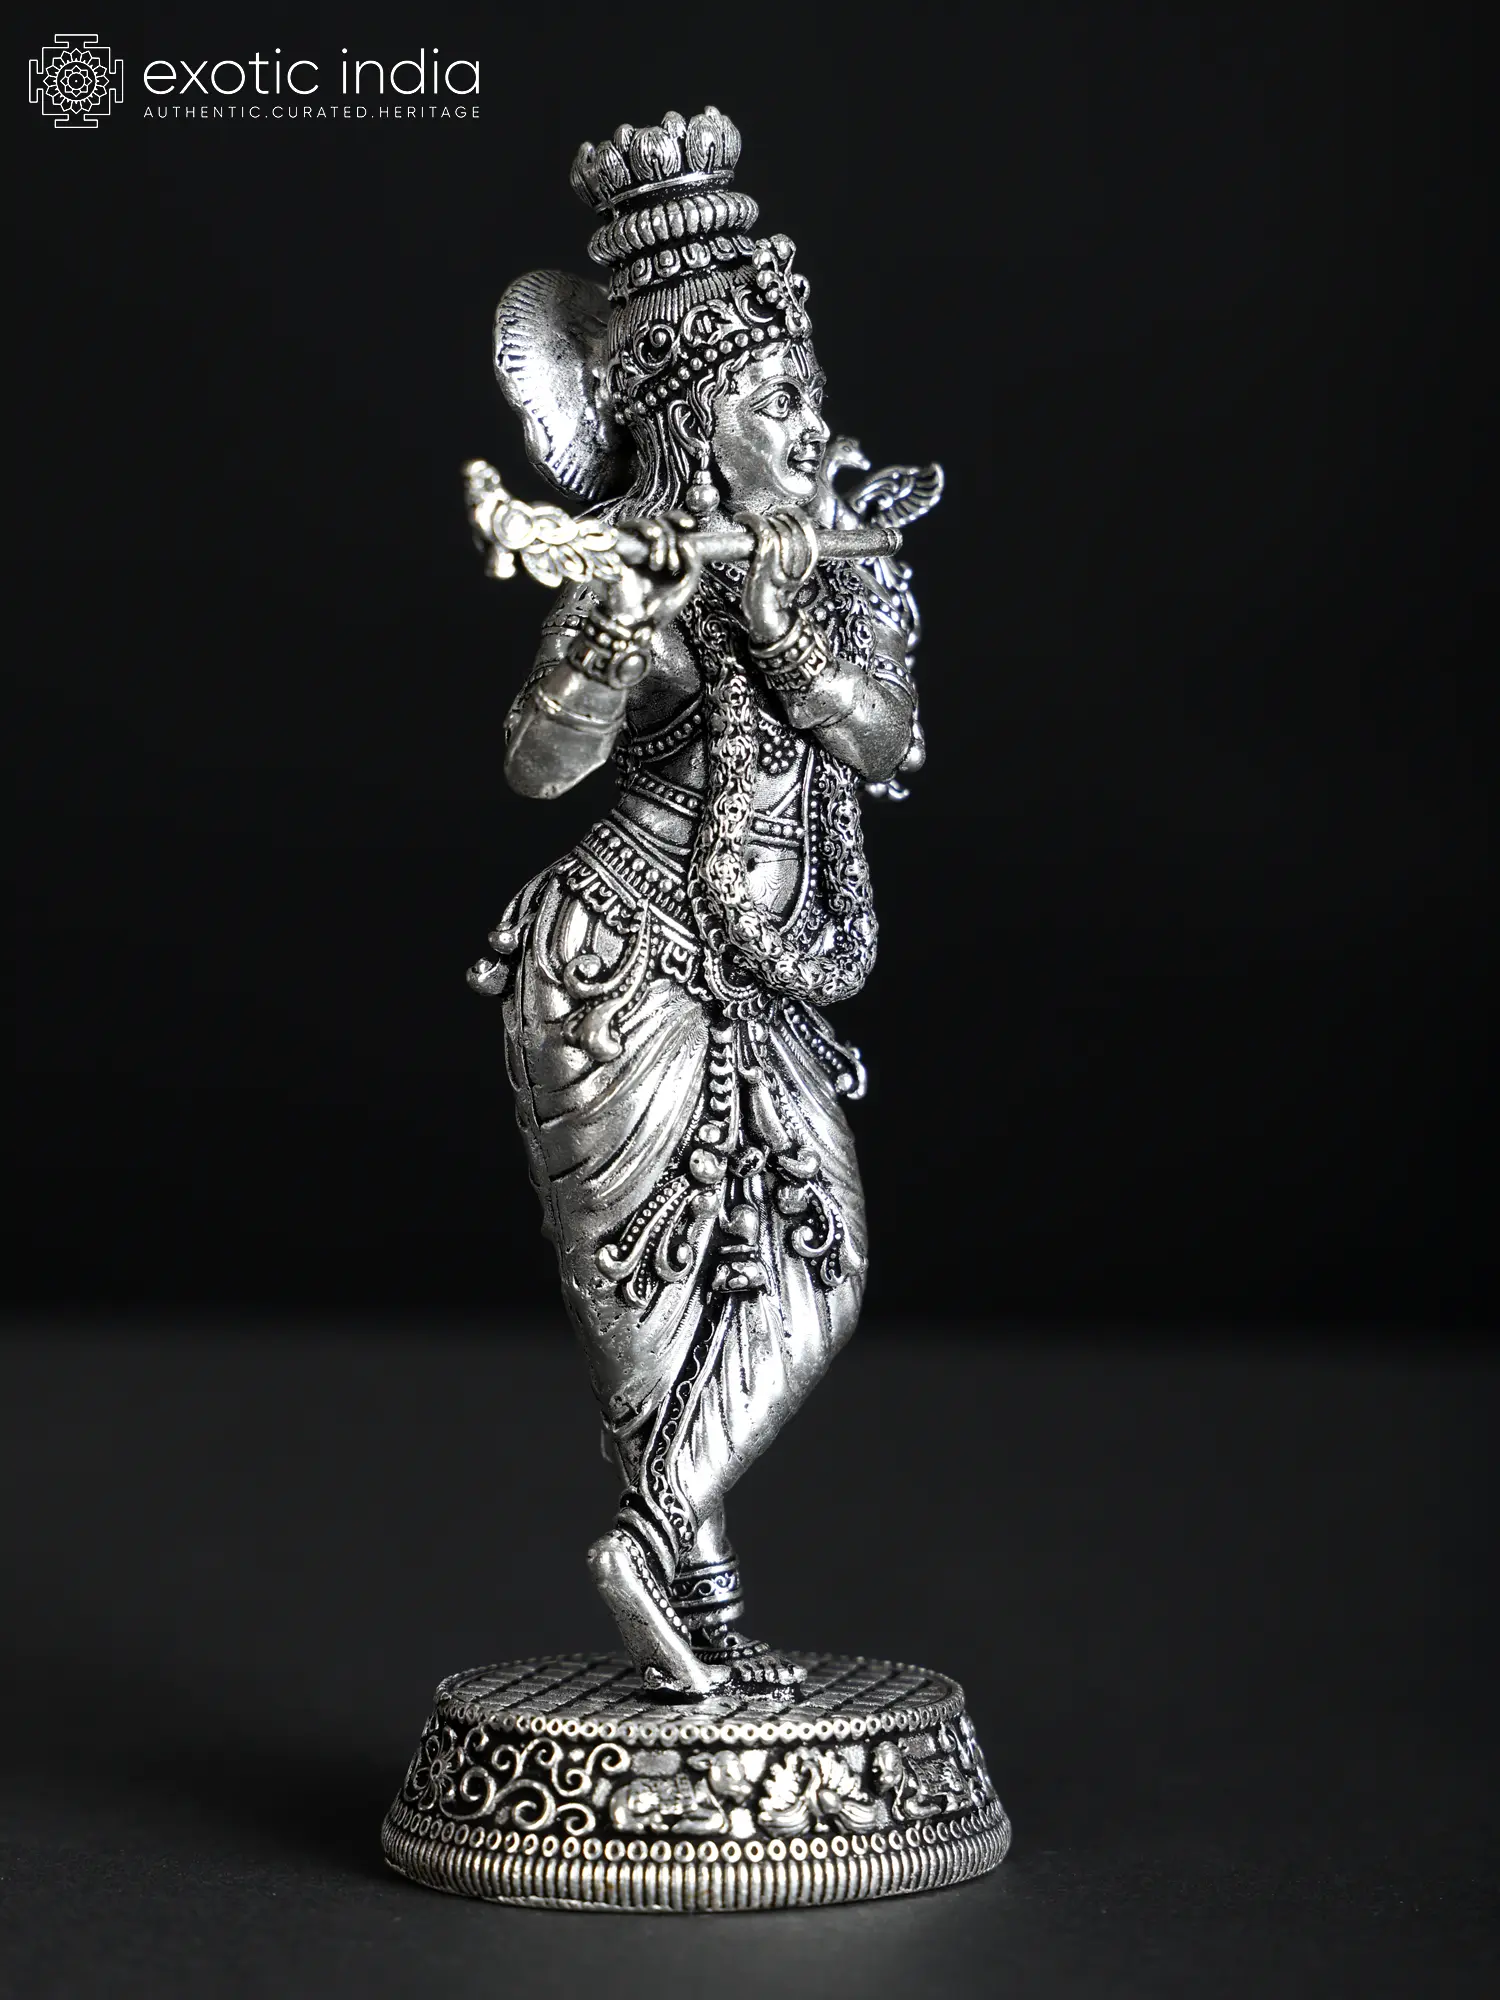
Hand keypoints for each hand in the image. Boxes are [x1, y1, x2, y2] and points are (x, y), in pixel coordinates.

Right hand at [607, 513, 703, 628]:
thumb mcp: (685, 585)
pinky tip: (652, 552)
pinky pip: (631, 526)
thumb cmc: (657, 607)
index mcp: (662, 552)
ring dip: (662, 541)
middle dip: (672, 542)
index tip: (689, 525)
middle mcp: (646, 546)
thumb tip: (686, 542)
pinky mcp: (616, 545)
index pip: (669, 524)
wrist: (636, 623)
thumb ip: (693, 563)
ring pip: (648, 524)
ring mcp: (630, 545)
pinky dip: (647, 533)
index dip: (678, 519)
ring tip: (659, 564)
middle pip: (662, 522)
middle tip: (673, 566)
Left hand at [736, 510, 819, 645]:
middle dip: (779, 518)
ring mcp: (781, 561)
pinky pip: (763, 531)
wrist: (767, 619)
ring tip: (751, 521)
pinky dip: (751, 520)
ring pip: (779, 529)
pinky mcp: (765, 561)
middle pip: (794, 528)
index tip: (784, 512)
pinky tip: (742, 519)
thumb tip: (786, 533)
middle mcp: (797, 562)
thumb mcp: (791, 576)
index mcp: (808, 564)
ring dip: (765, 520)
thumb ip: (793, 557)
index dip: (796, 516)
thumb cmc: (774, 598)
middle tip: (765, 519)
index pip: (809, 531)